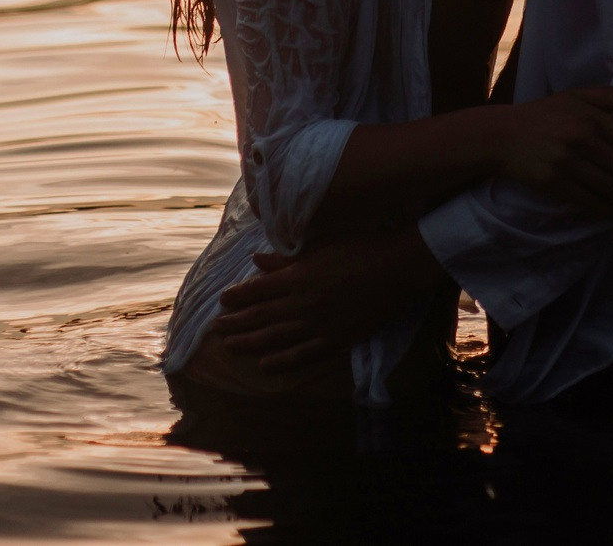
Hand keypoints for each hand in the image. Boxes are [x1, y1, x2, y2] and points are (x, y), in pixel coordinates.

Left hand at [215, 228, 441, 375]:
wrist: (396, 268)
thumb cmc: (359, 248)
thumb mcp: (319, 246)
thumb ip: (286, 258)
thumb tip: (255, 260)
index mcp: (296, 278)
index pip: (257, 290)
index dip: (237, 296)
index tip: (221, 301)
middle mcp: (301, 304)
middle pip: (260, 317)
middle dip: (235, 323)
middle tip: (216, 329)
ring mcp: (317, 325)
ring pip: (274, 338)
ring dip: (249, 343)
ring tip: (229, 347)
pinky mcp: (335, 339)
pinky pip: (302, 355)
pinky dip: (281, 361)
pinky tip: (265, 365)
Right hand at [501, 85, 612, 216]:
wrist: (501, 136)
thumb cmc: (542, 115)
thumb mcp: (574, 96)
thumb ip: (609, 97)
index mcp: (592, 118)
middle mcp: (582, 140)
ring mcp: (567, 164)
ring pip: (612, 190)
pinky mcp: (553, 184)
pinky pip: (589, 202)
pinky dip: (609, 210)